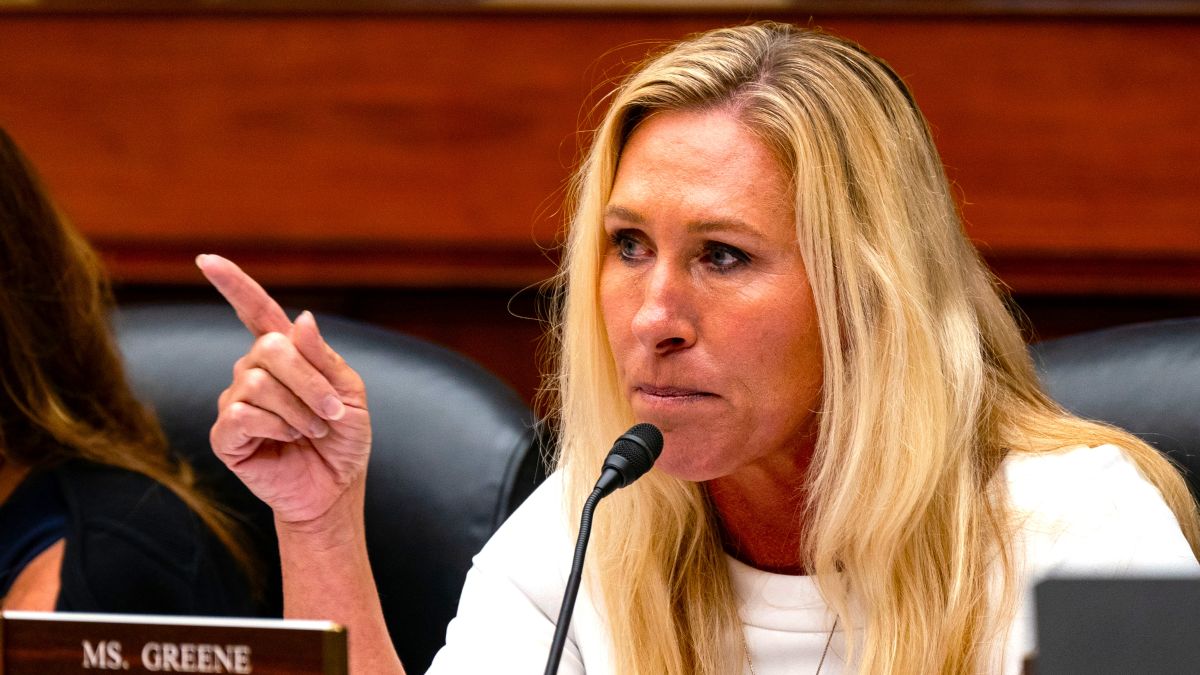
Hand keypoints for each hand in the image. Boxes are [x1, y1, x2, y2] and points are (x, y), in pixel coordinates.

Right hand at [198, 254, 371, 524]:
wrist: (335, 487)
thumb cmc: (343, 439)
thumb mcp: (348, 393)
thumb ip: (324, 357)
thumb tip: (301, 318)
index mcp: (286, 354)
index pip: (255, 310)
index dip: (233, 284)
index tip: (206, 260)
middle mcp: (253, 370)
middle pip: (269, 348)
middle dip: (310, 382)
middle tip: (331, 413)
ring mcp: (236, 401)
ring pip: (258, 382)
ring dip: (299, 410)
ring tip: (312, 431)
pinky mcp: (226, 434)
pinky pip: (243, 413)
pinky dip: (277, 426)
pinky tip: (287, 440)